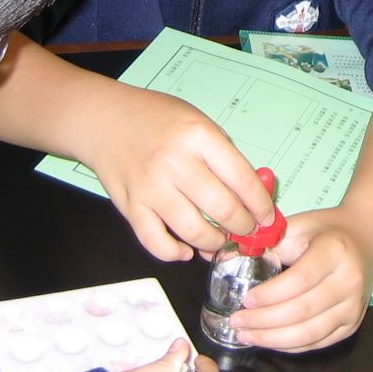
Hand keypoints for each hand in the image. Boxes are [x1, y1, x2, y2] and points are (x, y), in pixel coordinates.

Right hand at [76, 83, 276, 260]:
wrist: (105, 118)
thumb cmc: (157, 118)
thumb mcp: (199, 121)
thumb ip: (224, 154)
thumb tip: (252, 191)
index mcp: (199, 136)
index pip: (241, 179)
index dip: (260, 204)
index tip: (267, 217)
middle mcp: (175, 163)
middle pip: (221, 208)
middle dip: (243, 226)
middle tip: (248, 231)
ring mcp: (150, 187)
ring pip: (192, 231)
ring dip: (215, 243)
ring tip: (222, 242)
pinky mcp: (129, 206)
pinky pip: (155, 242)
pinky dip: (173, 253)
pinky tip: (186, 251)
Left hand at [230, 205, 372, 350]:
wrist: (366, 240)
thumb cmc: (326, 232)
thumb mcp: (298, 226)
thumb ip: (266, 242)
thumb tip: (227, 259)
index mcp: (336, 250)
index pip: (301, 279)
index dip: (271, 294)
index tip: (246, 299)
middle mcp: (350, 281)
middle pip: (303, 310)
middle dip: (264, 321)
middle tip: (237, 321)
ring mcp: (354, 306)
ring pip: (310, 333)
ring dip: (273, 339)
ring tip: (246, 335)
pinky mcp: (352, 324)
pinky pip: (317, 343)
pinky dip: (289, 345)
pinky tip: (269, 339)